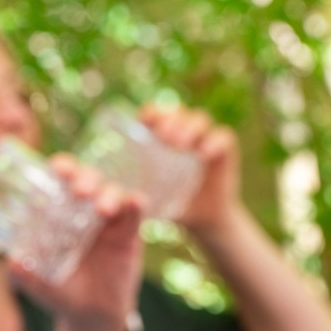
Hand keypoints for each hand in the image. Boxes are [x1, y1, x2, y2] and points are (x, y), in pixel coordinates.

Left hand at [10, 155, 144, 330]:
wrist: (89, 316)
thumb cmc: (58, 291)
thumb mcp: (35, 283)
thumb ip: (21, 273)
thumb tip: (11, 261)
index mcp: (59, 214)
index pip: (60, 180)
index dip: (60, 168)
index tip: (56, 171)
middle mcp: (83, 211)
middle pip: (87, 178)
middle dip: (83, 177)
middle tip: (79, 191)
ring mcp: (108, 222)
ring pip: (112, 192)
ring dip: (108, 193)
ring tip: (102, 209)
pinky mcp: (129, 235)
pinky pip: (135, 214)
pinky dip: (134, 204)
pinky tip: (133, 203)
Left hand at [138, 103, 241, 236]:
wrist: (198, 218)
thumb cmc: (166, 203)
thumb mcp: (146, 194)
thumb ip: (131, 191)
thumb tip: (106, 201)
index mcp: (160, 138)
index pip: (156, 114)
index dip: (151, 112)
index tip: (145, 120)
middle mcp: (183, 133)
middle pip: (178, 112)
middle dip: (170, 119)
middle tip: (164, 137)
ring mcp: (204, 139)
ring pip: (199, 119)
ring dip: (189, 127)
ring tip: (180, 145)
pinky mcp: (224, 151)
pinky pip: (223, 137)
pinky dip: (213, 142)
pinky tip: (203, 154)